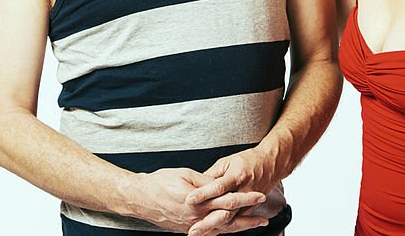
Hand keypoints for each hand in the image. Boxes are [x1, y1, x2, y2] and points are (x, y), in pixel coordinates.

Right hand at [127, 168, 266, 233]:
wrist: (139, 198)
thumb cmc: (161, 182)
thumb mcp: (185, 175)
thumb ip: (206, 181)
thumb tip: (221, 183)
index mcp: (199, 203)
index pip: (229, 200)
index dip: (246, 198)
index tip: (260, 195)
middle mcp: (197, 218)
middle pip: (228, 220)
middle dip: (248, 219)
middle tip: (264, 218)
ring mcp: (191, 226)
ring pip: (220, 229)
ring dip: (238, 227)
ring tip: (253, 225)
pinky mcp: (185, 229)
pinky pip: (208, 232)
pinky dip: (221, 231)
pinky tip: (230, 229)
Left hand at [185, 147, 280, 234]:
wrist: (271, 164)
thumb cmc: (248, 160)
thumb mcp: (228, 162)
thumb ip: (212, 175)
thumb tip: (196, 186)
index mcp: (237, 176)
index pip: (218, 187)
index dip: (203, 194)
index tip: (189, 200)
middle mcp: (244, 191)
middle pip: (224, 209)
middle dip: (208, 221)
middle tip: (193, 230)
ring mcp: (249, 203)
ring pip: (230, 220)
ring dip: (214, 228)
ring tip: (199, 234)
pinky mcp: (250, 209)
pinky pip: (236, 222)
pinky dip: (223, 228)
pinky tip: (211, 234)